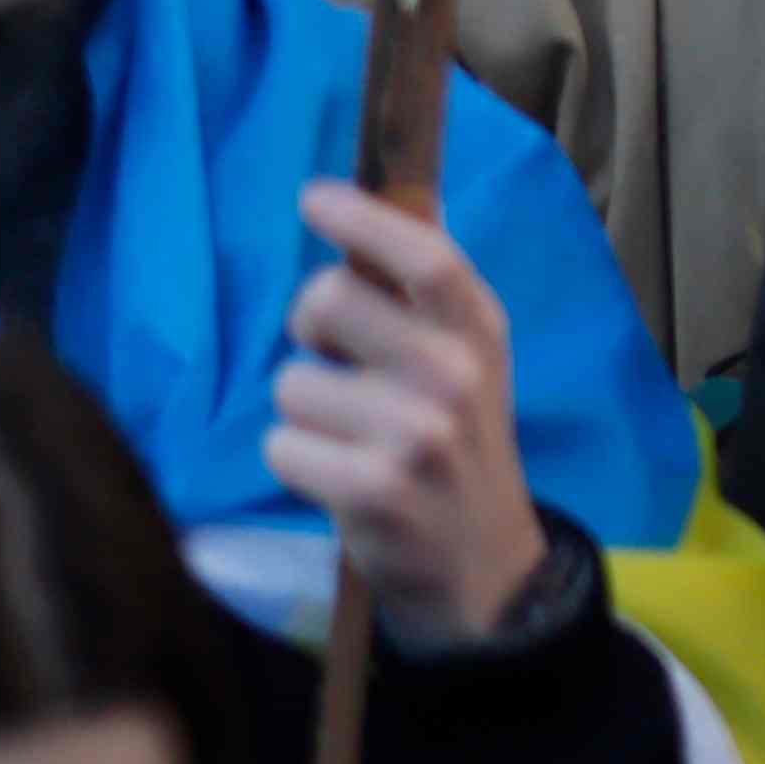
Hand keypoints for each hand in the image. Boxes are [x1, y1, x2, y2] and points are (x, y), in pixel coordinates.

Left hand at [274, 182, 547, 647]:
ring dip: (304, 413)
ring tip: (349, 440)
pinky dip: (296, 462)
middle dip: (308, 328)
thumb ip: (425, 301)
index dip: (364, 218)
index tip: (314, 198)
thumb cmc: (459, 448)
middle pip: (327, 301)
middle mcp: (455, 374)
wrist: (484, 565)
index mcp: (481, 331)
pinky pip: (280, 446)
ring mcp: (416, 434)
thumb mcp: (468, 364)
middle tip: (333, 359)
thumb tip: (376, 215)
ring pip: (291, 384)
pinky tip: (338, 480)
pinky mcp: (372, 490)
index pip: (425, 254)